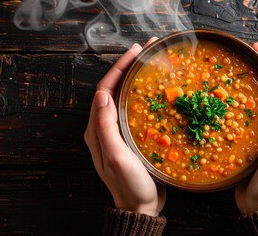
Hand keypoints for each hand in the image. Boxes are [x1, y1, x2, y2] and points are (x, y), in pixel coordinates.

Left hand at [84, 38, 165, 215]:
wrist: (140, 207)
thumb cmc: (129, 184)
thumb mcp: (117, 157)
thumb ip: (106, 127)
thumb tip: (103, 95)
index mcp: (98, 129)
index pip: (105, 90)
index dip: (119, 68)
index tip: (135, 52)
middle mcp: (106, 127)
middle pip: (115, 89)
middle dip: (129, 67)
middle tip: (147, 50)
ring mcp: (119, 131)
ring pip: (126, 97)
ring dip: (137, 78)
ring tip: (153, 63)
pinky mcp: (132, 136)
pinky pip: (136, 109)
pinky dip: (146, 95)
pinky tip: (159, 90)